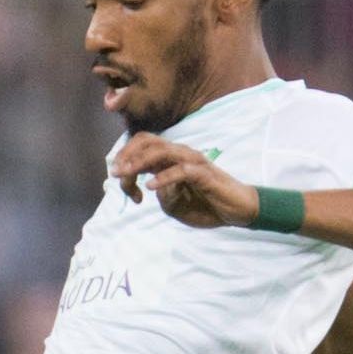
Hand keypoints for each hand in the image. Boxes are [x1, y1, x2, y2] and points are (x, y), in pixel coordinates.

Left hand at [111, 134, 258, 227]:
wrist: (236, 212)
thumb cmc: (205, 205)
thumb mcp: (172, 204)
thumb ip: (158, 193)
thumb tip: (143, 185)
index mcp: (170, 159)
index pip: (141, 146)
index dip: (124, 158)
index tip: (116, 178)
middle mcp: (180, 155)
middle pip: (147, 141)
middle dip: (127, 155)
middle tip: (116, 173)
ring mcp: (193, 162)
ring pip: (161, 150)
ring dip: (139, 162)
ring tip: (126, 175)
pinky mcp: (205, 174)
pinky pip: (182, 170)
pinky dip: (163, 177)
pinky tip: (151, 187)